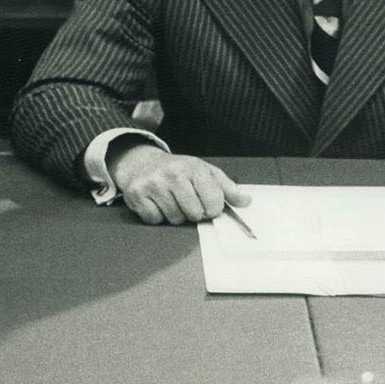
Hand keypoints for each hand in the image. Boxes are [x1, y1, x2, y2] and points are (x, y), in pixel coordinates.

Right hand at [110, 143, 249, 224]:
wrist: (142, 163)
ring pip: (175, 219)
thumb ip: (227, 189)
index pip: (214, 202)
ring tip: (171, 200)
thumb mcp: (205, 173)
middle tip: (187, 201)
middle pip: (194, 214)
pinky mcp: (137, 195)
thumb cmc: (179, 170)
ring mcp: (153, 184)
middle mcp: (173, 174)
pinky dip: (157, 216)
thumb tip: (247, 201)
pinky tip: (157, 203)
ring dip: (175, 215)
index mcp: (194, 168)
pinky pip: (155, 220)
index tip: (207, 204)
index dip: (213, 209)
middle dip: (193, 213)